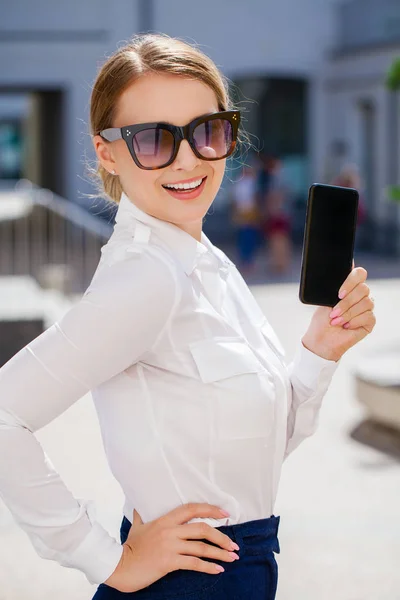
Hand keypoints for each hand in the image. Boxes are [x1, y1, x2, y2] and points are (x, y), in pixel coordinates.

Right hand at [104, 503, 239, 592]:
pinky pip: (193, 563)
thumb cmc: (129, 546)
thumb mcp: (137, 526)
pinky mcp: (168, 562)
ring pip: (201, 547)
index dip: (211, 509)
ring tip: (232, 557)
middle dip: (222, 536)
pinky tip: (218, 570)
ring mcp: (170, 546)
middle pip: (202, 528)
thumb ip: (142, 515)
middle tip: (234, 544)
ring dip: (220, 553)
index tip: (225, 513)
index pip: (192, 509)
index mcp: (165, 519)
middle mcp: (170, 530)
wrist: (119, 565)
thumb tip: (139, 505)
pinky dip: (208, 567)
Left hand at [301, 263, 375, 361]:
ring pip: (366, 303)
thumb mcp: (325, 300)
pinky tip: (346, 326)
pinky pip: (368, 316)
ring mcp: (366, 308)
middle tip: (334, 312)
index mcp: (349, 287)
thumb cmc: (322, 319)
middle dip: (346, 302)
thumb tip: (346, 269)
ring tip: (336, 321)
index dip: (351, 281)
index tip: (339, 294)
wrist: (321, 339)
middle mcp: (360, 295)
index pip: (359, 274)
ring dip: (348, 313)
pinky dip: (355, 321)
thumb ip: (335, 286)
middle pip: (363, 288)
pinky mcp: (370, 321)